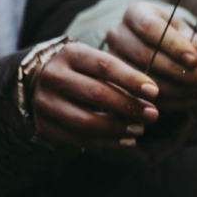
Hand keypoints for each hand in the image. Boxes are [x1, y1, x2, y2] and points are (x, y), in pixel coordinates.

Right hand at [33, 41, 160, 150]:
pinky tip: (124, 141)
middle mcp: (53, 76)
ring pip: (86, 121)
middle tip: (152, 115)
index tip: (155, 92)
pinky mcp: (43, 126)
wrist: (42, 84)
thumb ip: (119, 75)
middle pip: (96, 93)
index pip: (105, 65)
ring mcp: (45, 102)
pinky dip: (105, 143)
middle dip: (129, 106)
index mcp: (70, 53)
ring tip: (140, 130)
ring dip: (118, 128)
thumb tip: (151, 95)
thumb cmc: (82, 72)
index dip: (132, 79)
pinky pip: (78, 140)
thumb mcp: (96, 63)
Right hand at [104, 2, 196, 112]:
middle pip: (146, 56)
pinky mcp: (118, 85)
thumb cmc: (172, 34)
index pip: (149, 28)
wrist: (155, 45)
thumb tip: (195, 63)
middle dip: (180, 71)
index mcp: (135, 14)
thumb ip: (189, 42)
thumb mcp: (182, 30)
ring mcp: (114, 61)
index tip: (195, 60)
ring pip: (145, 80)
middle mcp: (118, 35)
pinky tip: (196, 100)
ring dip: (180, 90)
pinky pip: (145, 98)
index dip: (173, 45)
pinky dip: (174, 102)